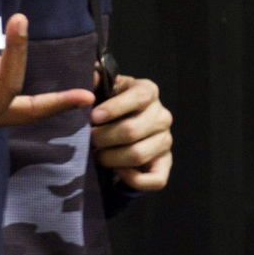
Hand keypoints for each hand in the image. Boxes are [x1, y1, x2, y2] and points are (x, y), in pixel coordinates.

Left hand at [89, 73, 175, 191]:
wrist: (119, 126)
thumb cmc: (107, 105)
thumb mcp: (101, 88)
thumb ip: (95, 81)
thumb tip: (91, 75)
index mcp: (148, 91)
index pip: (139, 97)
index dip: (115, 108)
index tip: (93, 117)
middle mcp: (162, 115)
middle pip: (133, 130)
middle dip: (103, 138)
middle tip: (87, 140)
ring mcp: (166, 140)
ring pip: (138, 155)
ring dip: (111, 158)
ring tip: (96, 155)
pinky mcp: (165, 163)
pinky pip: (156, 180)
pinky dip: (133, 179)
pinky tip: (117, 171)